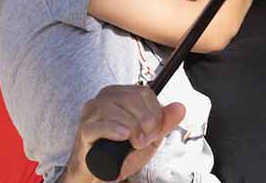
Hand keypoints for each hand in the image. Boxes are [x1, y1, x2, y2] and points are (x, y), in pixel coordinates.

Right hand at [62, 84, 185, 182]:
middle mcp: (104, 98)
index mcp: (120, 94)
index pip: (143, 92)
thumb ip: (165, 122)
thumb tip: (180, 108)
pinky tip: (123, 136)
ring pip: (114, 108)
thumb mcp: (150, 136)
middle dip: (145, 121)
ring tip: (134, 142)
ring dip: (132, 128)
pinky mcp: (85, 129)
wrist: (102, 173)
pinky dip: (114, 129)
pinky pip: (99, 124)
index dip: (154, 112)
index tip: (153, 130)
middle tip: (144, 139)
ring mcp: (92, 113)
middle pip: (130, 98)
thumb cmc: (122, 151)